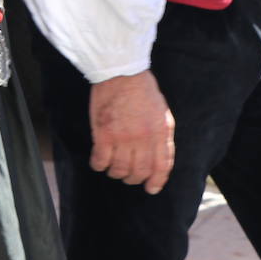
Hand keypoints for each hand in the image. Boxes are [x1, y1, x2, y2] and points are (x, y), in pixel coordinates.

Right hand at [89, 71, 175, 194]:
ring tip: (112, 167)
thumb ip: (162, 136)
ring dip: (115, 173)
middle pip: (139, 172)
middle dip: (133, 178)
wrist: (121, 71)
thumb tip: (160, 159)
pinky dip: (99, 165)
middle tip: (127, 176)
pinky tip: (98, 161)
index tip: (151, 188)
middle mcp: (144, 138)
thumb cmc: (141, 89)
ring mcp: (123, 138)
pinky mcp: (104, 134)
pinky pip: (101, 161)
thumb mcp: (162, 113)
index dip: (156, 181)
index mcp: (160, 132)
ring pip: (119, 170)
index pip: (161, 166)